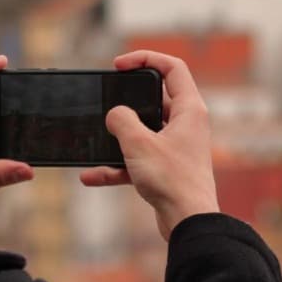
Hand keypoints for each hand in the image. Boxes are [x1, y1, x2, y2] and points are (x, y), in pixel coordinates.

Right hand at [79, 51, 219, 240]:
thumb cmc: (173, 181)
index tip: (120, 65)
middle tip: (107, 99)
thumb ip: (122, 120)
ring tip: (97, 140)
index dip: (145, 58)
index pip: (172, 67)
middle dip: (127, 101)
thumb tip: (114, 113)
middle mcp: (187, 124)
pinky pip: (138, 159)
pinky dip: (117, 165)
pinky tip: (92, 176)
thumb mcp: (139, 144)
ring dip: (118, 137)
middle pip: (155, 98)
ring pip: (143, 131)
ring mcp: (177, 147)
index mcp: (189, 109)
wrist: (189, 223)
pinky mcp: (167, 169)